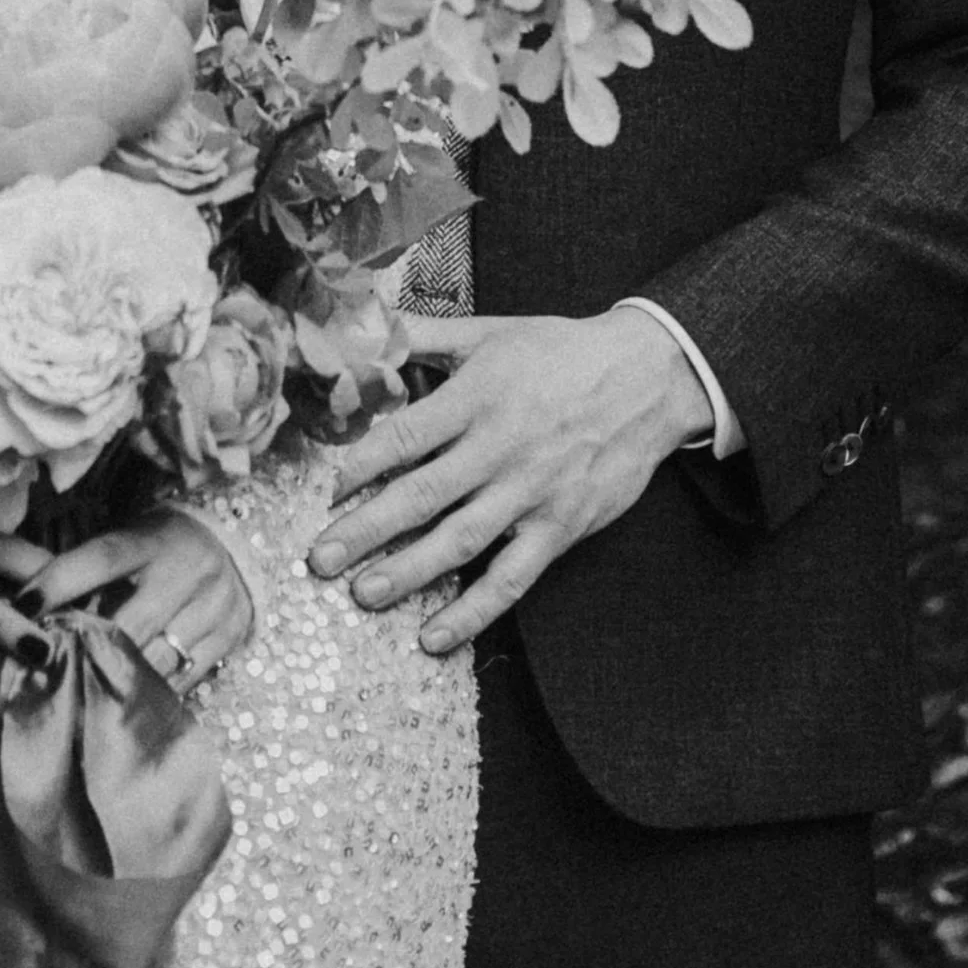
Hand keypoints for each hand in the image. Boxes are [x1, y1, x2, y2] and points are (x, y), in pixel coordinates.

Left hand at [25, 505, 255, 699]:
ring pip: (155, 661)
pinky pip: (182, 680)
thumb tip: (24, 608)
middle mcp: (185, 571)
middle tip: (44, 670)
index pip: (99, 560)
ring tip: (78, 695)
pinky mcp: (229, 638)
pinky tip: (123, 703)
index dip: (57, 583)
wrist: (234, 540)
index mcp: (151, 541)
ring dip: (114, 680)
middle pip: (127, 625)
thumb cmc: (158, 544)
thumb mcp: (126, 541)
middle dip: (84, 651)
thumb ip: (85, 573)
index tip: (20, 608)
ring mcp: (212, 607)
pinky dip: (149, 694)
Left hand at [305, 308, 710, 652]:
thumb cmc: (561, 353)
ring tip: (363, 595)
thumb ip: (424, 335)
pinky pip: (511, 579)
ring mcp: (531, 493)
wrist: (648, 378)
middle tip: (319, 559)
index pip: (406, 437)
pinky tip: (435, 638)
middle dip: (365, 531)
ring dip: (408, 573)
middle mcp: (500, 448)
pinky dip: (473, 612)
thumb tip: (367, 329)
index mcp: (477, 396)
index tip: (329, 489)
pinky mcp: (560, 527)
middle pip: (422, 496)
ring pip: (460, 542)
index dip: (362, 465)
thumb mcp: (490, 331)